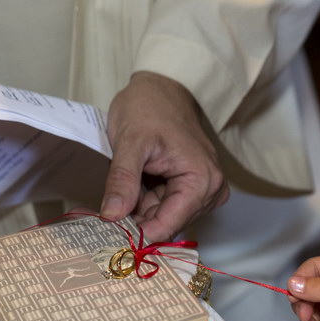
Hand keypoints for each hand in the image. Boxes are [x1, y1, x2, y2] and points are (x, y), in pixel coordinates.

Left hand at [101, 71, 228, 240]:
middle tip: (110, 201)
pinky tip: (137, 182)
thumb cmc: (149, 107)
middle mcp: (211, 190)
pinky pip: (164, 207)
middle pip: (167, 224)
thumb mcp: (129, 142)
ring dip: (140, 208)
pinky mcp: (193, 189)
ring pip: (163, 218)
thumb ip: (122, 180)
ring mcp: (204, 191)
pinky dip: (145, 200)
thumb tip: (112, 216)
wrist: (161, 87)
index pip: (168, 225)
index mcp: (202, 180)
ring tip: (127, 181)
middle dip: (137, 217)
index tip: (108, 232)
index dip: (138, 233)